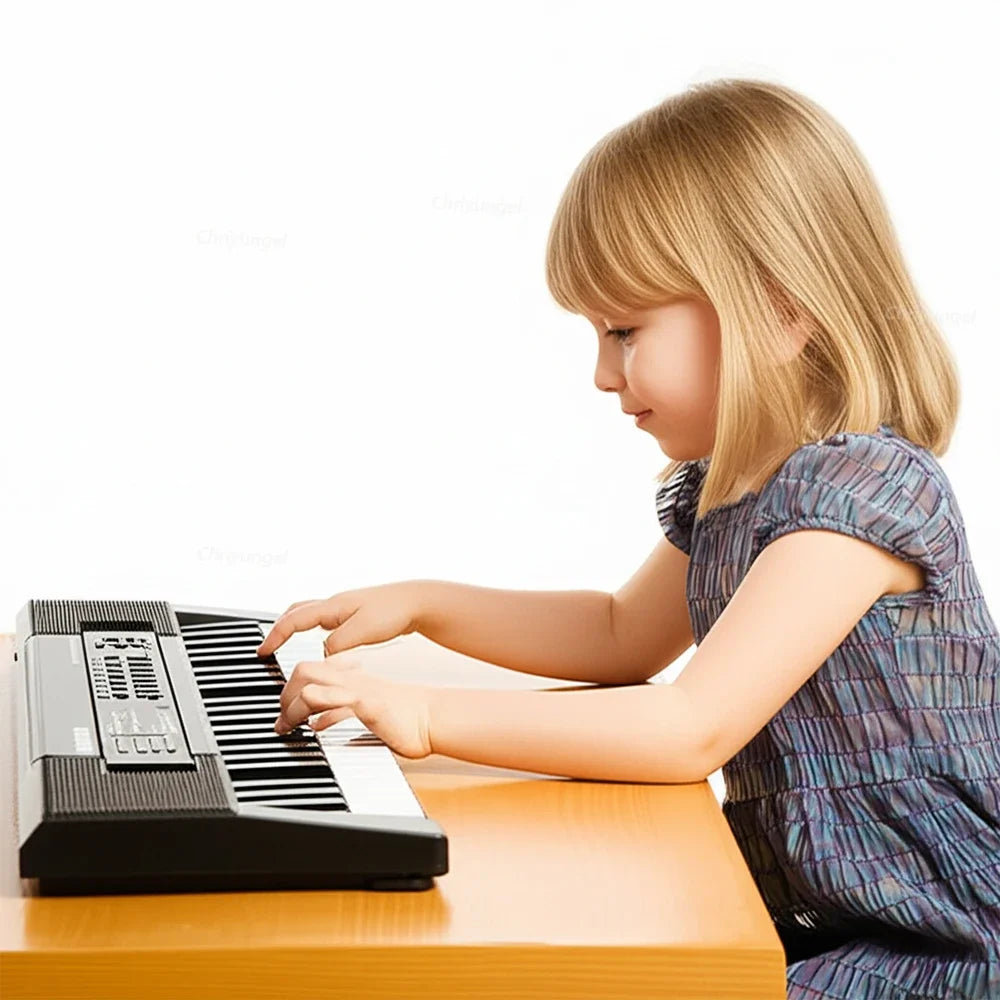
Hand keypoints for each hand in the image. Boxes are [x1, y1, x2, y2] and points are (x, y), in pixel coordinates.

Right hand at [256, 581, 424, 657]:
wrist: (419, 602)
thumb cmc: (394, 612)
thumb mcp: (362, 632)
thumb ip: (338, 645)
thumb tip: (320, 657)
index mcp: (332, 607)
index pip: (293, 620)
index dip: (275, 636)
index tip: (262, 652)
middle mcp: (335, 605)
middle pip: (296, 612)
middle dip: (279, 628)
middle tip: (267, 646)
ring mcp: (346, 608)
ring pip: (310, 614)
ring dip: (294, 627)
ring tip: (285, 643)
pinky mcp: (357, 615)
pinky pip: (325, 621)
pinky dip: (313, 630)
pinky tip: (322, 642)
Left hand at [273, 651, 433, 759]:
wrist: (431, 717)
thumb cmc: (401, 716)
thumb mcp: (363, 710)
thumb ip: (338, 712)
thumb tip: (316, 723)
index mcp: (348, 679)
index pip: (309, 670)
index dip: (288, 687)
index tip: (282, 710)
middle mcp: (349, 681)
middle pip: (303, 670)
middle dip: (283, 695)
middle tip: (282, 720)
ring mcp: (358, 691)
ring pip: (311, 684)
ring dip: (292, 706)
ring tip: (288, 726)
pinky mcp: (369, 706)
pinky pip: (337, 703)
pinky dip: (320, 716)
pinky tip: (316, 730)